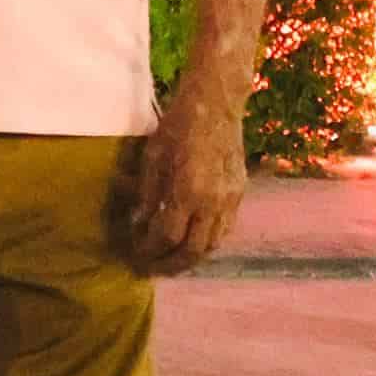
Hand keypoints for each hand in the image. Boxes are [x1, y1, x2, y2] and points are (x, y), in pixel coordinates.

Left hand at [125, 85, 247, 274]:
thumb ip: (147, 194)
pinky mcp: (240, 194)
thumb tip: (139, 224)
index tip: (135, 255)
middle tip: (152, 270)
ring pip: (213, 244)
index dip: (149, 250)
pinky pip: (224, 230)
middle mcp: (213, 202)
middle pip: (193, 250)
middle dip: (171, 265)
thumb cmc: (177, 126)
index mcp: (188, 191)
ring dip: (191, 258)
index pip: (167, 236)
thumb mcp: (152, 157)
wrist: (216, 105)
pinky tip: (192, 241)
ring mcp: (231, 200)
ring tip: (171, 261)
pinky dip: (207, 242)